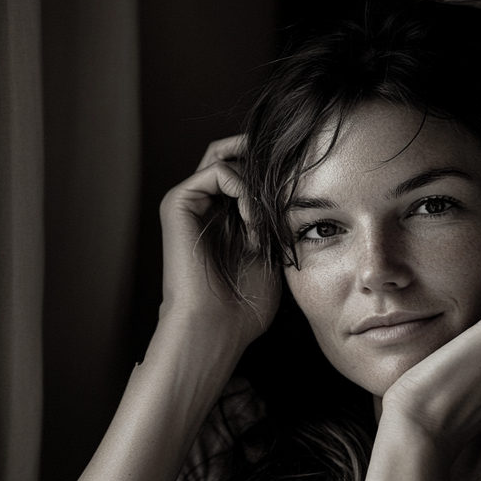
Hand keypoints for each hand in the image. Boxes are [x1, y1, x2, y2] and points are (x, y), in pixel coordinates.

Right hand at [158, 134, 279, 348]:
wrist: (217, 325)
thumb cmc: (245, 303)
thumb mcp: (272, 252)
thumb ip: (273, 218)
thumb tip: (288, 184)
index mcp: (223, 219)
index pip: (245, 172)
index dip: (273, 171)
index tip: (302, 189)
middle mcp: (203, 206)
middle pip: (231, 155)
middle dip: (263, 161)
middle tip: (290, 177)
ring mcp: (189, 203)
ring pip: (227, 158)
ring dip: (256, 184)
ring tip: (265, 221)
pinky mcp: (177, 202)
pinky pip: (217, 170)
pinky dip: (243, 188)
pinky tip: (252, 220)